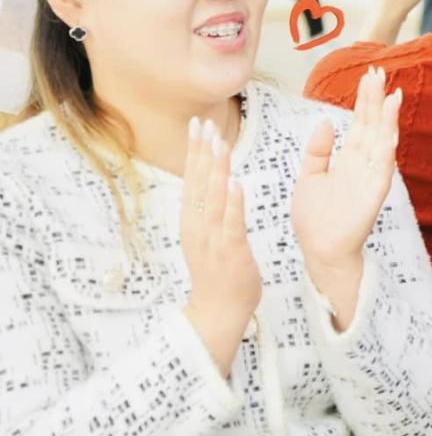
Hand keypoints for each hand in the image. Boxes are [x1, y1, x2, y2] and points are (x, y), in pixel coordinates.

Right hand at [180, 117, 261, 373]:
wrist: (218, 312)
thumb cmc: (219, 273)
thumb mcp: (208, 236)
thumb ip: (210, 210)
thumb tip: (215, 181)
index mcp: (193, 221)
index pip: (193, 179)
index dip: (195, 151)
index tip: (197, 124)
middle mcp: (198, 227)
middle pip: (198, 183)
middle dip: (202, 151)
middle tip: (204, 122)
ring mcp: (211, 239)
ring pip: (212, 198)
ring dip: (215, 169)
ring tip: (219, 142)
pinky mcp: (229, 253)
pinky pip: (230, 224)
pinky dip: (232, 203)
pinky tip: (235, 183)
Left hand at [291, 67, 400, 314]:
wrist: (320, 250)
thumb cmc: (315, 219)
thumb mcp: (309, 176)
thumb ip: (318, 150)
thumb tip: (326, 122)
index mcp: (348, 159)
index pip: (359, 122)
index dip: (364, 99)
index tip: (368, 75)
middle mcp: (363, 164)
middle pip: (372, 124)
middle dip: (375, 99)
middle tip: (379, 71)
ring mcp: (371, 177)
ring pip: (381, 140)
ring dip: (387, 117)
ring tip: (391, 92)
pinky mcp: (374, 193)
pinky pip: (383, 165)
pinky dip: (388, 146)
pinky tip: (390, 127)